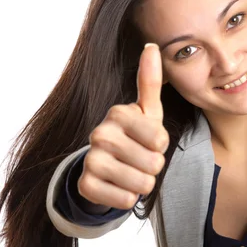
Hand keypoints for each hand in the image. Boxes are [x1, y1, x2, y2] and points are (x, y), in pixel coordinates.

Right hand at [78, 43, 168, 209]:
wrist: (105, 166)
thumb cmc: (134, 135)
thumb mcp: (147, 111)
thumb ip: (150, 80)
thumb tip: (152, 46)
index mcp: (118, 113)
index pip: (160, 139)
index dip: (161, 145)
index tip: (149, 140)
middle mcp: (100, 133)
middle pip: (153, 163)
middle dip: (153, 166)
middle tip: (140, 158)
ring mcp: (90, 159)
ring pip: (141, 184)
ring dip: (143, 183)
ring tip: (131, 171)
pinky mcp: (85, 185)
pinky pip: (126, 200)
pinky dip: (129, 198)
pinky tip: (119, 185)